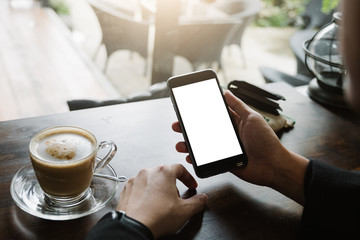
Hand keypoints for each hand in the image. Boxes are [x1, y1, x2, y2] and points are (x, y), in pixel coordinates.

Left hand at [116, 164, 207, 238]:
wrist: (134, 227)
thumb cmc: (156, 217)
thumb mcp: (184, 211)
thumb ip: (197, 202)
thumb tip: (202, 199)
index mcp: (164, 172)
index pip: (180, 168)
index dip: (188, 178)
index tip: (191, 185)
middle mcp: (148, 172)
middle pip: (165, 173)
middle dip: (173, 185)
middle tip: (176, 198)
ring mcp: (135, 180)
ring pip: (151, 180)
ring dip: (158, 189)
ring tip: (161, 204)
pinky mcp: (126, 189)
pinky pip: (139, 188)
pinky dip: (145, 194)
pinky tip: (149, 206)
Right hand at [172, 91, 307, 203]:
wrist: (273, 166)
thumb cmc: (266, 141)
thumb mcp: (252, 118)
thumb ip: (238, 106)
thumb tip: (226, 92)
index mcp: (235, 121)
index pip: (214, 114)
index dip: (201, 112)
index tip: (188, 109)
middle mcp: (228, 134)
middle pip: (205, 129)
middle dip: (190, 128)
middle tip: (177, 125)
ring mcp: (225, 148)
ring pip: (203, 144)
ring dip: (190, 143)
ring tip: (180, 143)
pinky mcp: (224, 161)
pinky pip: (208, 159)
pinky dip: (197, 158)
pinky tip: (189, 157)